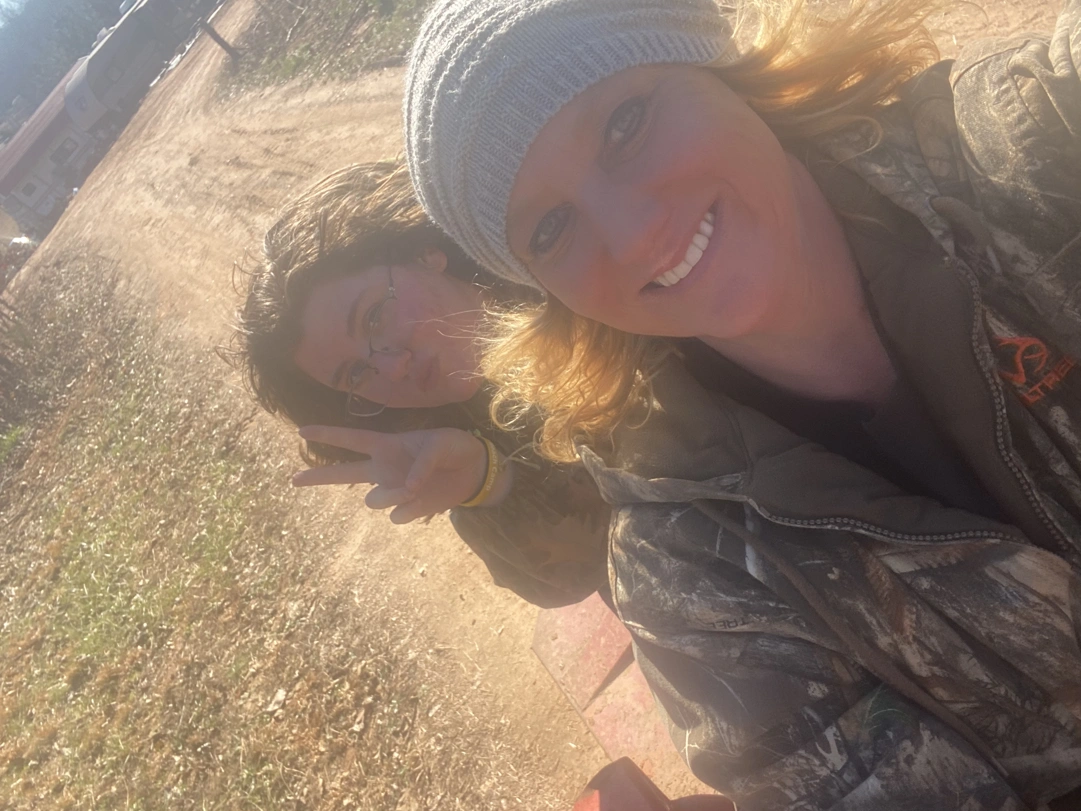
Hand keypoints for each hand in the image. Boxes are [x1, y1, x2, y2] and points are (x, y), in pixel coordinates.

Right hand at [293, 425, 491, 522]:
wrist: (475, 471)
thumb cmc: (454, 448)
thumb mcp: (440, 444)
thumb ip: (420, 463)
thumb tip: (407, 488)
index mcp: (387, 445)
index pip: (352, 439)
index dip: (328, 433)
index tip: (301, 431)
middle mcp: (384, 468)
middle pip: (343, 473)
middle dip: (318, 477)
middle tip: (293, 479)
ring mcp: (394, 489)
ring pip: (373, 500)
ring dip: (389, 496)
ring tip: (411, 489)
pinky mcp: (408, 507)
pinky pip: (396, 515)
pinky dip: (408, 508)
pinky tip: (422, 499)